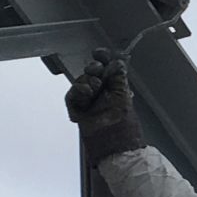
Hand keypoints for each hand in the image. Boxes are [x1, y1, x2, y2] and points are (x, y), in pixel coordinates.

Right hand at [67, 47, 145, 161]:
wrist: (114, 143)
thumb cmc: (123, 124)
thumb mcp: (123, 96)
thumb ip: (118, 78)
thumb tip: (118, 62)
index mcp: (113, 88)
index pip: (105, 68)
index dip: (102, 58)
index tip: (99, 52)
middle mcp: (100, 92)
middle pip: (91, 71)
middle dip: (93, 67)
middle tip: (97, 71)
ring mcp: (88, 100)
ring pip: (81, 80)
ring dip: (88, 81)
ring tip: (95, 89)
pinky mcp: (76, 108)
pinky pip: (72, 94)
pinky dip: (79, 90)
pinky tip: (86, 93)